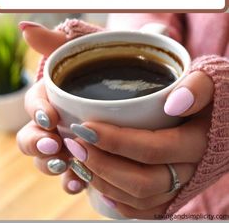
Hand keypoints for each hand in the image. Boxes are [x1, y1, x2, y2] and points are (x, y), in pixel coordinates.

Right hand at [17, 21, 99, 193]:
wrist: (137, 81)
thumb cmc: (107, 64)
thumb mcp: (88, 50)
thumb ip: (58, 41)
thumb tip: (26, 28)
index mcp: (53, 95)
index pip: (34, 103)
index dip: (37, 109)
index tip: (50, 115)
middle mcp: (56, 120)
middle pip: (32, 134)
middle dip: (36, 141)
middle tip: (53, 144)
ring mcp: (67, 141)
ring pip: (47, 157)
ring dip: (49, 164)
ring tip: (63, 165)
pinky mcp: (83, 159)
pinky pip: (70, 175)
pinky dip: (70, 180)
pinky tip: (78, 183)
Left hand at [63, 71, 213, 218]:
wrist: (223, 116)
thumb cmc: (214, 94)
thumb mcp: (211, 80)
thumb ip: (197, 87)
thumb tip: (174, 103)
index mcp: (198, 142)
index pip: (152, 148)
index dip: (115, 141)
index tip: (85, 125)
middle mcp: (190, 170)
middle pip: (142, 181)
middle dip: (101, 164)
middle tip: (75, 142)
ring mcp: (182, 183)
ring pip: (140, 198)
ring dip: (104, 183)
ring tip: (78, 160)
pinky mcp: (176, 189)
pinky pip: (148, 209)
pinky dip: (120, 202)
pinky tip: (99, 186)